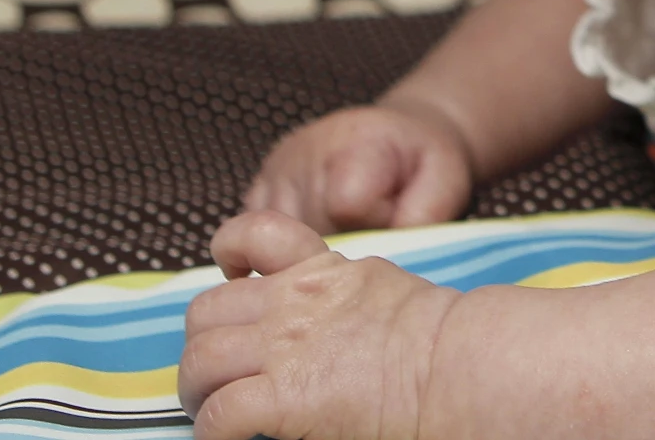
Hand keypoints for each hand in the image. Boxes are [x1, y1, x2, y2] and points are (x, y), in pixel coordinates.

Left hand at [181, 211, 459, 439]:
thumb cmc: (437, 337)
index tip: (232, 275)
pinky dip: (214, 430)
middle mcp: (293, 303)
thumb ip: (343, 290)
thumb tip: (331, 317)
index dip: (228, 250)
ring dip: (199, 390)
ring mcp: (284, 348)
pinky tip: (232, 437)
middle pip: (206, 310)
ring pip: (200, 361)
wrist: (455, 364)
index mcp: (321, 271)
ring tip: (214, 407)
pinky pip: (218, 413)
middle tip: (218, 371)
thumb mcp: (383, 287)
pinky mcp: (282, 397)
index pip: (256, 234)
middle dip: (202, 341)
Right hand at [242, 100, 474, 231]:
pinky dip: (288, 252)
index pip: (346, 206)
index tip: (395, 221)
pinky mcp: (255, 192)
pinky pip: (258, 244)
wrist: (398, 136)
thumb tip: (390, 258)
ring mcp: (273, 173)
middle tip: (374, 231)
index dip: (375, 228)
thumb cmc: (423, 162)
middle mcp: (302, 152)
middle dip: (346, 246)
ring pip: (279, 245)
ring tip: (351, 232)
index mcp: (355, 141)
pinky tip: (321, 238)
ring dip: (314, 253)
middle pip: (311, 231)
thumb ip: (425, 217)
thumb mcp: (448, 180)